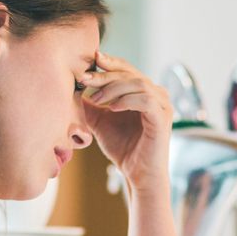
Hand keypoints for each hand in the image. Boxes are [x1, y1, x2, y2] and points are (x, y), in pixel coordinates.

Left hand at [79, 52, 172, 194]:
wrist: (137, 175)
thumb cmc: (123, 149)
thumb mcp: (100, 122)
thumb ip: (91, 104)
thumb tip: (74, 88)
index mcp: (144, 92)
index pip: (127, 69)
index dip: (109, 62)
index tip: (90, 60)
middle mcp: (157, 94)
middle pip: (131, 73)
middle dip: (106, 74)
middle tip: (85, 78)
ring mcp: (162, 105)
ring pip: (138, 84)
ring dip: (114, 88)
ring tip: (96, 98)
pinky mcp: (163, 117)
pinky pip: (145, 100)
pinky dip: (126, 100)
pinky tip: (111, 107)